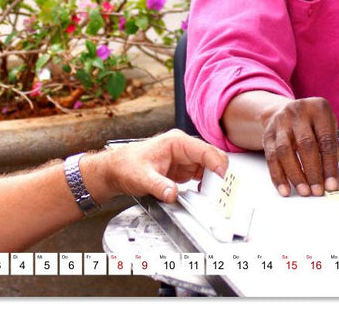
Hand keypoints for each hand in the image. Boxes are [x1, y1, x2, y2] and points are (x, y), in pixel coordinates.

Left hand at [95, 129, 228, 203]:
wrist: (116, 170)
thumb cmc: (126, 166)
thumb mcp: (142, 177)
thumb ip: (159, 186)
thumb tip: (172, 194)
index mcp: (177, 142)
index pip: (205, 150)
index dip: (217, 163)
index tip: (222, 178)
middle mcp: (183, 148)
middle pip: (211, 158)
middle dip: (219, 173)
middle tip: (220, 191)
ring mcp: (185, 159)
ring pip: (208, 168)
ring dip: (213, 181)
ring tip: (214, 195)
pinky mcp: (183, 170)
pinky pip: (201, 176)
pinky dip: (206, 185)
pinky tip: (204, 194)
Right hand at [262, 97, 338, 196]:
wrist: (285, 110)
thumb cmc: (312, 123)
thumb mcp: (327, 126)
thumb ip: (332, 148)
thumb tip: (331, 177)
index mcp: (319, 109)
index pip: (326, 141)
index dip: (330, 166)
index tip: (332, 185)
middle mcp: (298, 112)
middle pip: (305, 145)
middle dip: (312, 172)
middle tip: (317, 191)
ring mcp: (281, 122)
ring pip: (285, 151)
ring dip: (295, 175)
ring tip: (303, 191)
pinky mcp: (268, 133)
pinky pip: (271, 157)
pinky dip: (278, 176)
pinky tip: (285, 189)